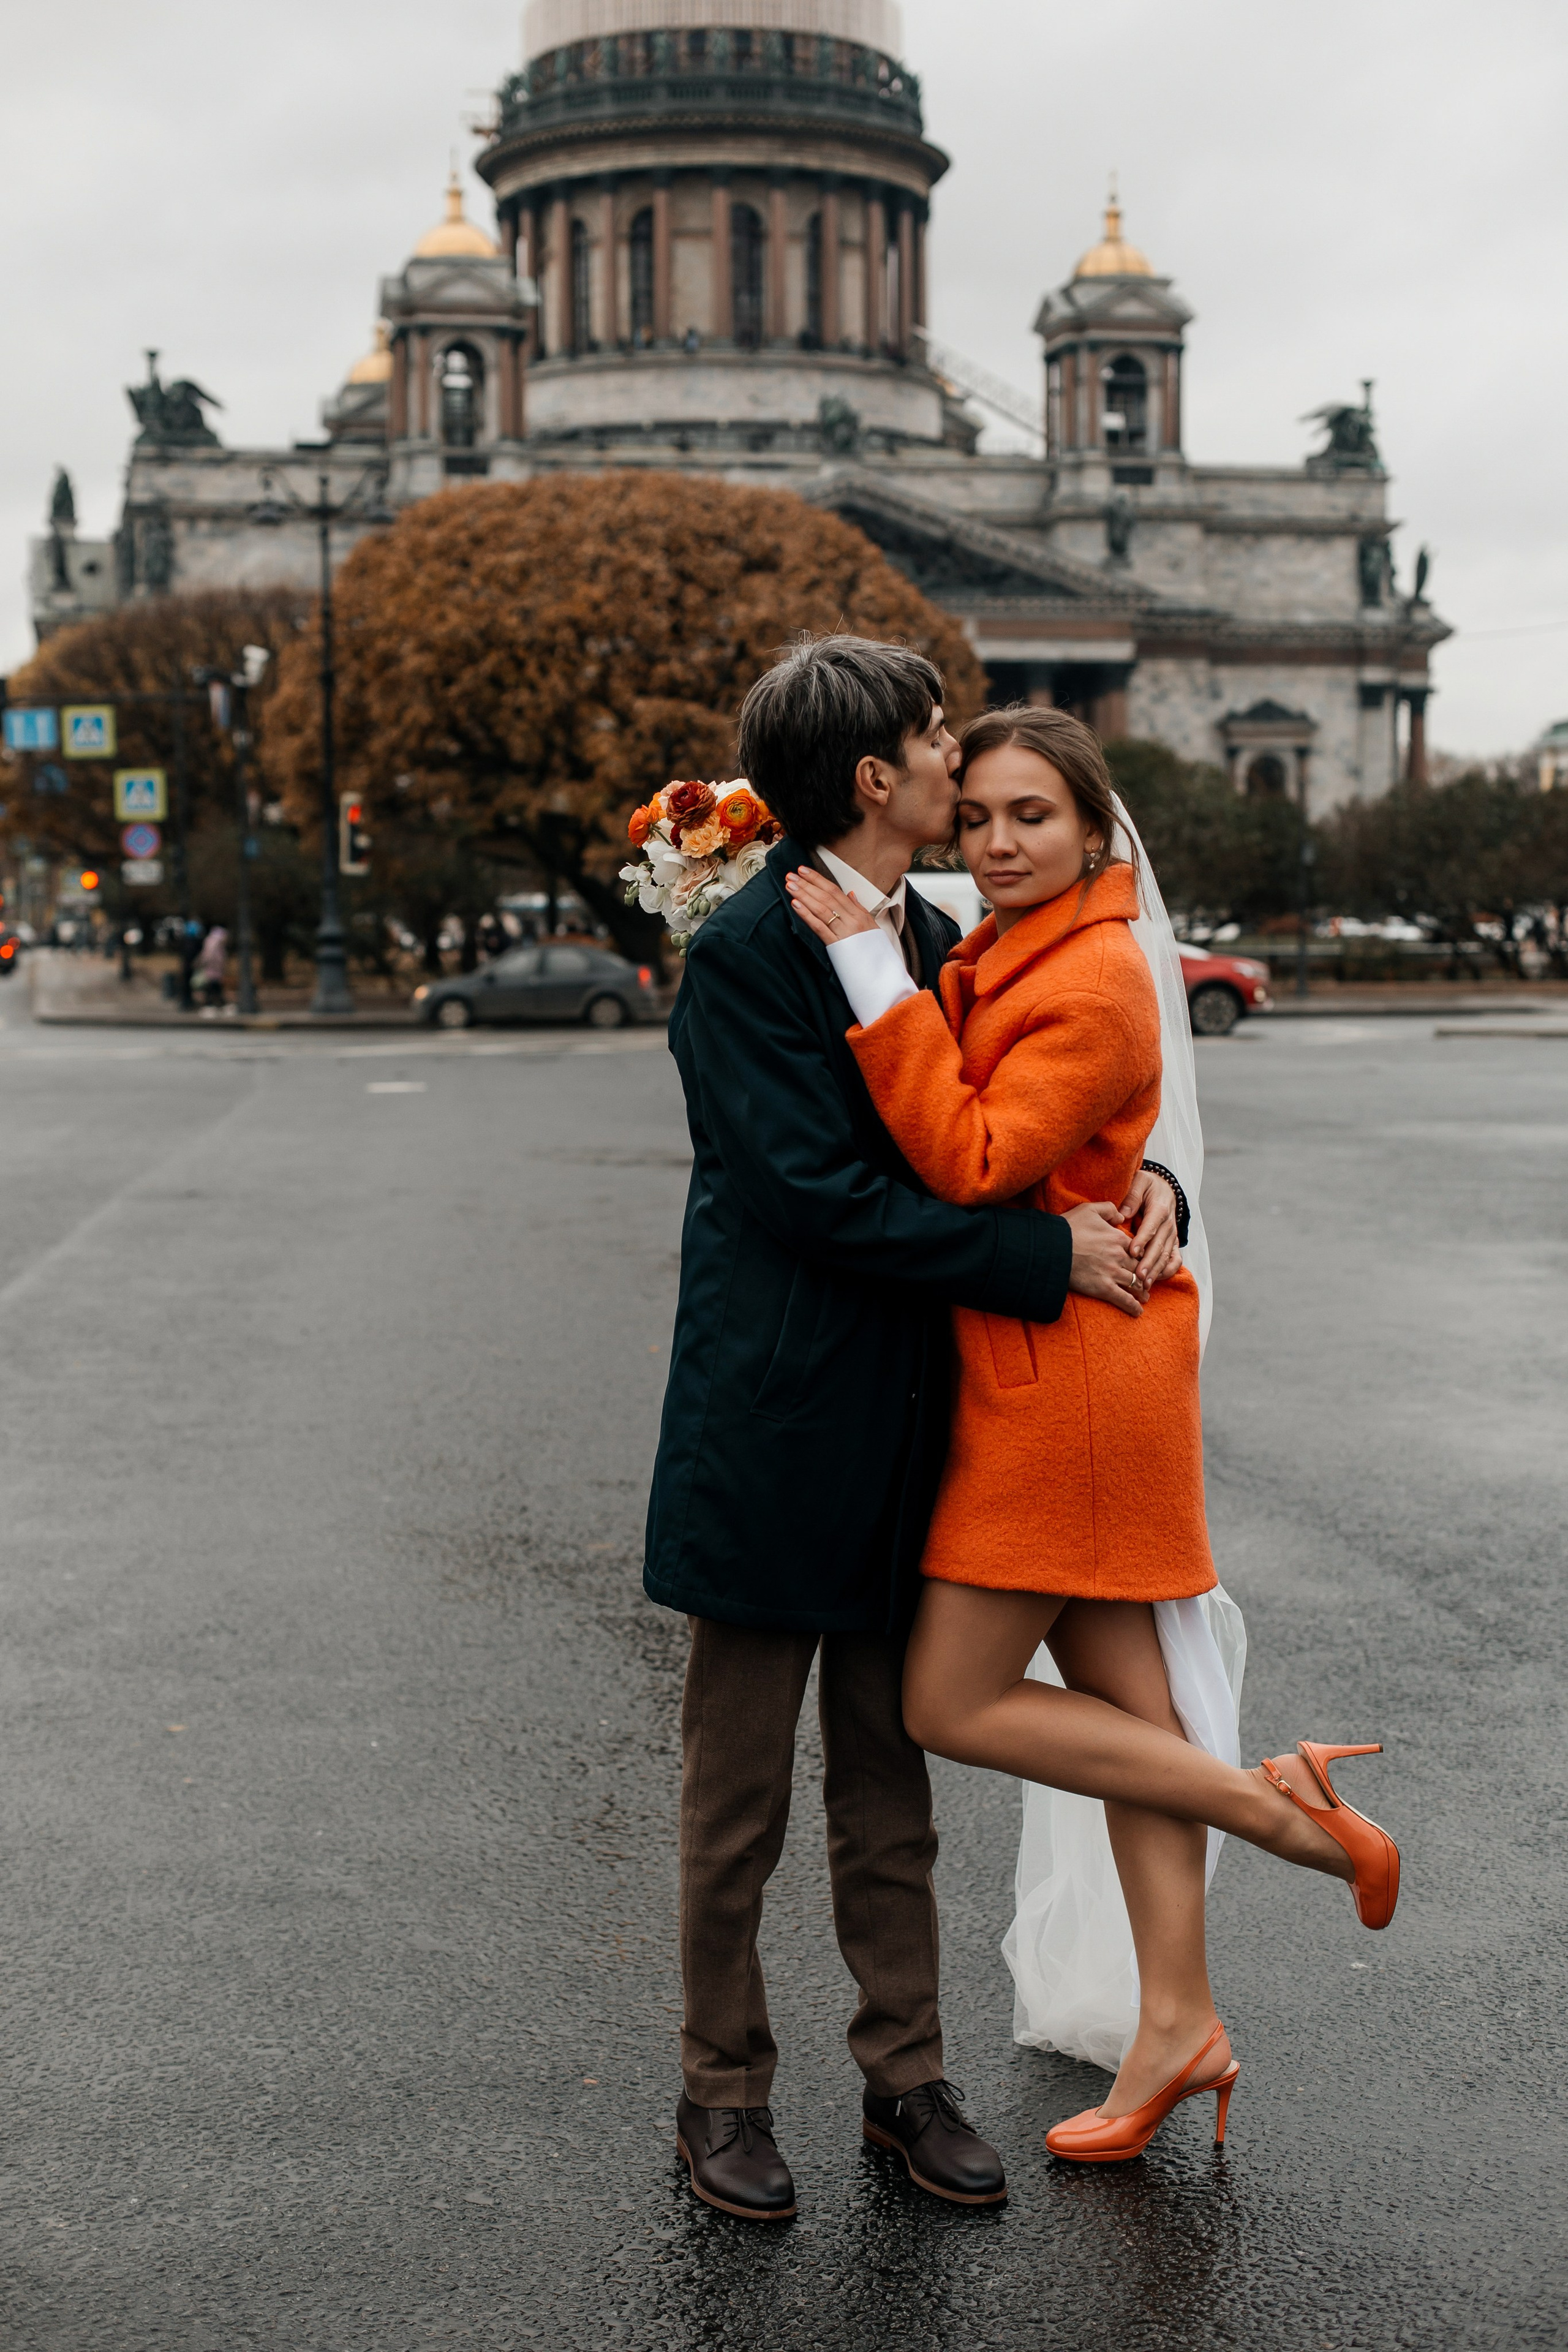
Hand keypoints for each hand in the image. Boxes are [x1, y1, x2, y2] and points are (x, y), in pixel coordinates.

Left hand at [785, 866, 877, 944]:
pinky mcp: (836, 945)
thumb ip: (859, 908)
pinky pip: (818, 927)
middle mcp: (851, 920)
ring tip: (790, 885)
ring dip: (804, 895)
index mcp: (858, 914)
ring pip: (821, 909)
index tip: (804, 871)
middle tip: (792, 875)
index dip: (818, 879)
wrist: (880, 972)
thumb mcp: (871, 926)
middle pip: (826, 897)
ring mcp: (843, 932)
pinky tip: (796, 904)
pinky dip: (806, 914)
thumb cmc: (875, 950)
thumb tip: (850, 894)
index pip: (835, 891)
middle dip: (807, 884)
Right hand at [1064, 1200, 1146, 1318]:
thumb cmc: (1069, 1227)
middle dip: (1145, 1275)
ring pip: (1135, 1283)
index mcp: (1118, 1238)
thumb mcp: (1090, 1209)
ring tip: (1145, 1297)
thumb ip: (1109, 1209)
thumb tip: (1121, 1217)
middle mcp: (1119, 1256)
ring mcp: (1112, 1273)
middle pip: (1139, 1267)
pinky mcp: (1103, 1288)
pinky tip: (1138, 1311)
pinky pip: (1123, 1299)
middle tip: (1147, 1282)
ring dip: (1142, 1291)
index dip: (1141, 1256)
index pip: (1137, 1249)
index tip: (1141, 1261)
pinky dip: (1133, 1306)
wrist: (1053, 1247)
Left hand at [1119, 1169, 1181, 1285]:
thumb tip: (1123, 1214)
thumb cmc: (1147, 1186)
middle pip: (1159, 1246)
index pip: (1151, 1226)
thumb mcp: (1139, 1182)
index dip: (1142, 1240)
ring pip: (1166, 1256)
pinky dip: (1168, 1270)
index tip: (1132, 1252)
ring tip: (1144, 1283)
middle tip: (1137, 1275)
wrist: (1164, 1189)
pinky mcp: (1173, 1243)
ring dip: (1156, 1270)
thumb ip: (1132, 1196)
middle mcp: (1168, 1224)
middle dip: (1148, 1262)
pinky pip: (1175, 1259)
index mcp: (1160, 1209)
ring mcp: (1172, 1235)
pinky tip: (1157, 1280)